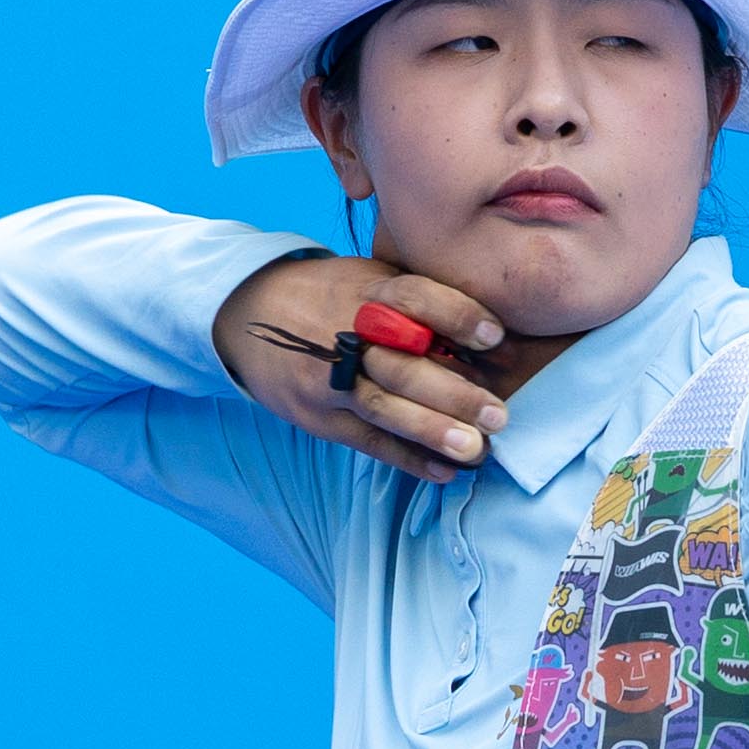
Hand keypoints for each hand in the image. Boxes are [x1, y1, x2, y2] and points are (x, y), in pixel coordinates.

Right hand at [219, 251, 511, 483]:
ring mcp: (327, 380)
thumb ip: (422, 299)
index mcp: (367, 291)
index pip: (413, 298)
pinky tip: (446, 471)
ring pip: (382, 408)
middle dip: (452, 393)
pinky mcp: (318, 416)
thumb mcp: (372, 277)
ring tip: (476, 449)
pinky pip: (367, 440)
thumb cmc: (335, 294)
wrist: (249, 312)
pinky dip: (407, 458)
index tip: (495, 336)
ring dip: (431, 431)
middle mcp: (346, 336)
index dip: (455, 315)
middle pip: (400, 366)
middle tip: (499, 415)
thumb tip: (497, 337)